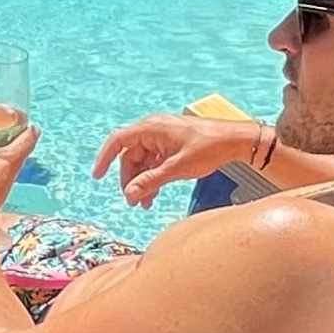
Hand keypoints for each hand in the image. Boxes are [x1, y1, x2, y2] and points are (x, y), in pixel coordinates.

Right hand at [90, 109, 257, 206]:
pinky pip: (154, 163)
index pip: (118, 141)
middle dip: (130, 179)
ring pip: (142, 162)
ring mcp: (162, 138)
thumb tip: (129, 195)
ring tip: (145, 204)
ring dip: (142, 182)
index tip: (97, 176)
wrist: (236, 141)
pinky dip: (152, 178)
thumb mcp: (177, 168)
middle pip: (130, 156)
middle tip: (133, 201)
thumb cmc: (210, 148)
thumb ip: (151, 181)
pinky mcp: (171, 146)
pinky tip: (154, 196)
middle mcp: (154, 130)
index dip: (105, 158)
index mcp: (151, 128)